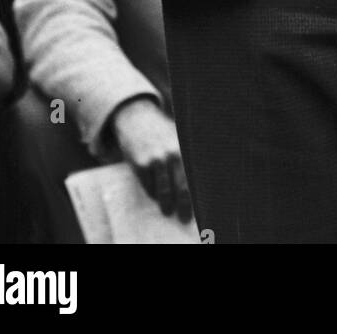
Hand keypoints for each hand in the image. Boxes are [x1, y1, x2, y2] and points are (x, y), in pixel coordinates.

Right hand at [110, 98, 192, 221]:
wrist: (137, 118)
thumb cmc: (161, 131)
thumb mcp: (178, 136)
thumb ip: (188, 153)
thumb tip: (198, 179)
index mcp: (184, 147)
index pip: (194, 176)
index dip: (196, 194)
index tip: (199, 207)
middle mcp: (172, 153)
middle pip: (182, 187)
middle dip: (183, 205)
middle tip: (184, 216)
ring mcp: (156, 159)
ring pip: (163, 191)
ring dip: (166, 204)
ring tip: (168, 210)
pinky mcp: (141, 164)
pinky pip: (149, 187)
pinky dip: (153, 194)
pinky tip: (155, 196)